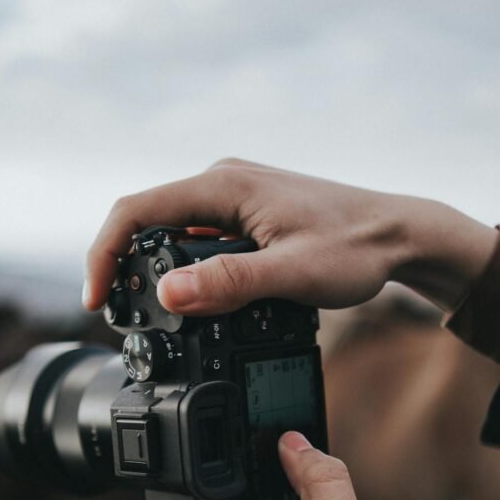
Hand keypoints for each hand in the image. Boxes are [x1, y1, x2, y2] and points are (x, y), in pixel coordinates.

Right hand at [84, 158, 497, 315]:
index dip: (104, 255)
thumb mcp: (291, 273)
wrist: (401, 235)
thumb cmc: (356, 248)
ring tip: (157, 316)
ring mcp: (234, 196)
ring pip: (172, 232)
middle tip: (124, 319)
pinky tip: (197, 299)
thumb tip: (167, 296)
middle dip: (125, 267)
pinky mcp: (247, 213)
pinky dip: (186, 268)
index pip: (135, 210)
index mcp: (224, 185)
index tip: (98, 300)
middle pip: (146, 220)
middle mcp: (223, 181)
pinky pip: (199, 238)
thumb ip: (229, 284)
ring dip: (156, 270)